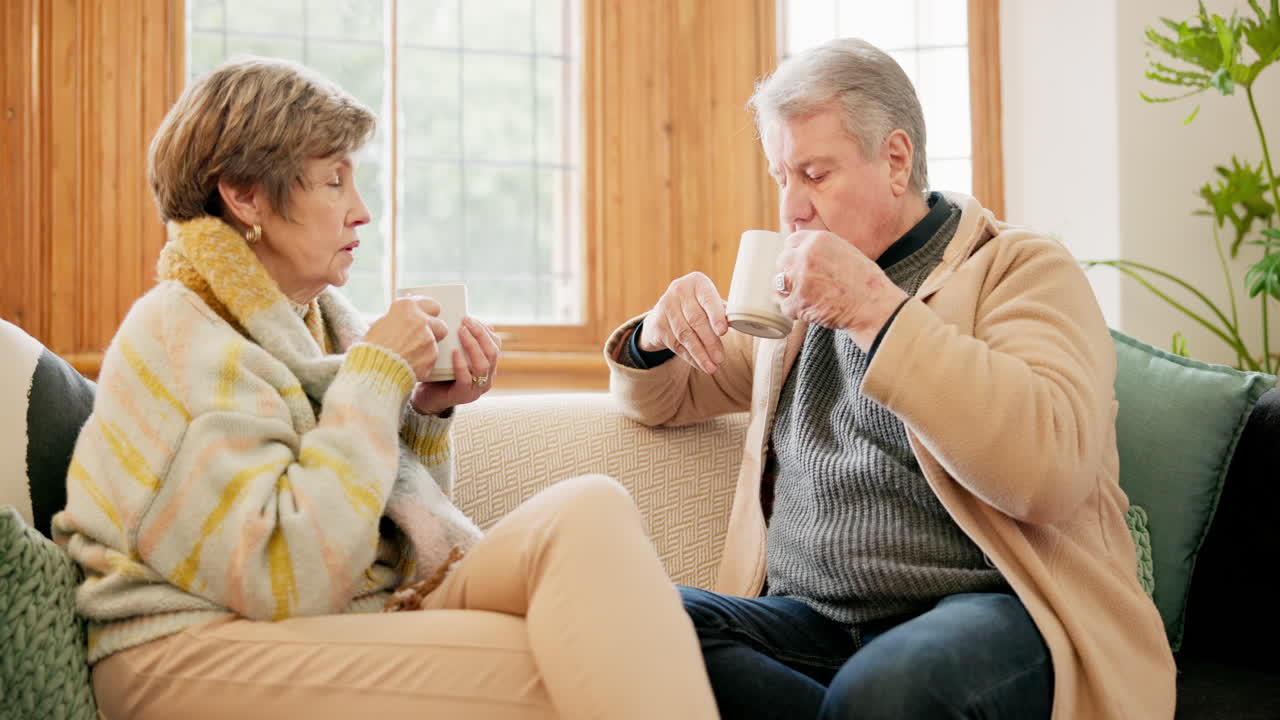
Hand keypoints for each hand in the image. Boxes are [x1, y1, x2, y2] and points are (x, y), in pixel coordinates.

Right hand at [363, 296, 448, 380]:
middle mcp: (420, 320)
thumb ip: (400, 317)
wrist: (373, 369)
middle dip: (434, 330)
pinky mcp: (431, 356)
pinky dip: (423, 362)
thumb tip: (410, 314)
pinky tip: (409, 364)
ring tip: (408, 355)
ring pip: (435, 343)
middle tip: (423, 336)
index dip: (428, 312)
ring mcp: (428, 338)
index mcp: (406, 307)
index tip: (426, 316)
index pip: (430, 304)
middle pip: (440, 324)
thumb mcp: (382, 324)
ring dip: (426, 348)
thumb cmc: (372, 348)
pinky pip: (431, 358)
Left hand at [409, 316, 502, 415]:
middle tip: (465, 322)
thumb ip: (463, 342)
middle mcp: (487, 378)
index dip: (485, 330)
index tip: (470, 318)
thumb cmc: (441, 374)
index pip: (496, 345)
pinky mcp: (463, 395)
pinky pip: (466, 378)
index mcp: (488, 367)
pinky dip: (461, 363)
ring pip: (483, 365)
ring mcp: (476, 389)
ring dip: (473, 345)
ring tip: (461, 331)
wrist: (427, 398)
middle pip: (492, 353)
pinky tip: (454, 352)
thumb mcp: (455, 355)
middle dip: (480, 334)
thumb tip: (469, 321)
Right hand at [637, 271, 728, 372]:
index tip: (723, 332)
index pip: (707, 299)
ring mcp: (665, 307)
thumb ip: (722, 311)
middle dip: (710, 342)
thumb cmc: (697, 306)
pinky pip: (676, 344)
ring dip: (700, 353)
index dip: (716, 316)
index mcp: (697, 282)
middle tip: (720, 358)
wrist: (665, 310)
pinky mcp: (658, 324)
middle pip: (696, 320)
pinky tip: (700, 364)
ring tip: (712, 366)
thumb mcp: (709, 302)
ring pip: (685, 335)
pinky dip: (690, 357)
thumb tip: (740, 324)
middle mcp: (679, 291)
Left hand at [775, 230, 907, 348]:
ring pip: (778, 282)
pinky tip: (812, 310)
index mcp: (818, 240)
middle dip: (790, 272)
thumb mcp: (845, 252)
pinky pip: (785, 305)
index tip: (801, 264)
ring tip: (807, 297)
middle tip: (804, 284)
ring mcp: (799, 278)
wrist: (873, 305)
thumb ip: (821, 250)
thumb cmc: (865, 282)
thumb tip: (801, 254)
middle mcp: (805, 255)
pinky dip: (796, 311)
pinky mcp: (797, 301)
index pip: (791, 241)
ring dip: (789, 290)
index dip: (795, 254)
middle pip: (782, 260)